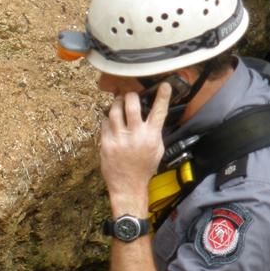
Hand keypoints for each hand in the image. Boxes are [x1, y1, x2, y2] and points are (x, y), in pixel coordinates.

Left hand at [99, 82, 171, 206]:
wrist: (128, 185)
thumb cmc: (144, 167)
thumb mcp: (157, 149)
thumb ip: (154, 131)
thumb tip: (151, 115)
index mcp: (151, 136)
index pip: (159, 112)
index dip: (163, 97)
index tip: (165, 85)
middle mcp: (135, 135)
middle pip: (131, 105)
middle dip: (130, 96)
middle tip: (129, 95)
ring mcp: (119, 139)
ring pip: (114, 111)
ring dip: (116, 103)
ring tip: (118, 103)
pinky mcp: (106, 143)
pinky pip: (104, 123)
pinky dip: (108, 119)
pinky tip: (111, 121)